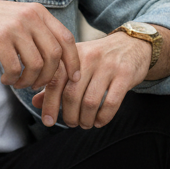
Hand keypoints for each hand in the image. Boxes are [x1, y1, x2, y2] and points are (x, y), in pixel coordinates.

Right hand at [0, 0, 80, 90]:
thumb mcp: (19, 17)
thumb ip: (38, 31)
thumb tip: (58, 59)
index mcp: (38, 12)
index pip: (66, 39)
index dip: (73, 61)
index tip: (73, 77)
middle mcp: (30, 17)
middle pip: (54, 55)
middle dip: (48, 77)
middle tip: (36, 84)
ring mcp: (15, 28)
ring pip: (36, 65)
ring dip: (29, 81)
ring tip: (18, 83)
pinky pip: (15, 68)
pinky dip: (12, 80)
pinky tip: (5, 79)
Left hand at [31, 32, 151, 128]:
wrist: (132, 44)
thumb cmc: (99, 58)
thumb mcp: (76, 64)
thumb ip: (57, 82)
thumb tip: (36, 102)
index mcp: (72, 54)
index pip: (55, 81)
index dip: (49, 104)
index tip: (48, 121)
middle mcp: (88, 57)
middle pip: (71, 94)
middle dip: (69, 115)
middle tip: (71, 123)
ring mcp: (108, 66)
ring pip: (90, 101)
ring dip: (85, 119)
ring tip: (85, 124)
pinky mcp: (125, 74)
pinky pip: (111, 102)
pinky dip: (103, 117)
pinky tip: (99, 121)